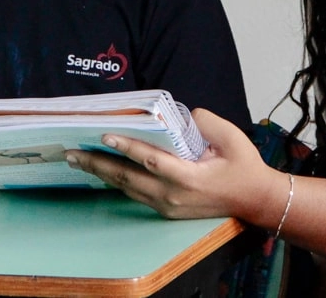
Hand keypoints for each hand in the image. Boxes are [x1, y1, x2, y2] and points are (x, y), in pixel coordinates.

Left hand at [64, 108, 287, 224]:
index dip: (126, 147)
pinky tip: (103, 172)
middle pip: (127, 178)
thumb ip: (205, 121)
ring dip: (101, 174)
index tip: (104, 136)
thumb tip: (181, 114)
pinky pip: (135, 194)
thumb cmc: (243, 166)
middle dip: (97, 164)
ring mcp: (167, 206)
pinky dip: (117, 182)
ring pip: (127, 188)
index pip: (149, 160)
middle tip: (71, 152)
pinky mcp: (166, 210)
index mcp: (188, 177)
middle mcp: (172, 195)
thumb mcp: (231, 137)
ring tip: (78, 161)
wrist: (254, 200)